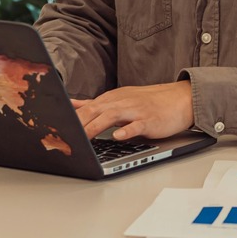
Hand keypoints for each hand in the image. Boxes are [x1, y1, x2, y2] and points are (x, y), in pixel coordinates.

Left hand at [72, 80, 193, 139]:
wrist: (179, 99)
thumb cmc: (148, 102)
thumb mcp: (119, 100)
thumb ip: (96, 104)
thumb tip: (73, 104)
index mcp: (112, 99)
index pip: (87, 108)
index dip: (71, 119)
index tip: (57, 129)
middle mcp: (121, 102)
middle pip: (95, 110)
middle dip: (79, 122)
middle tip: (65, 135)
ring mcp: (135, 110)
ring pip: (111, 116)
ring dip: (95, 127)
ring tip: (84, 138)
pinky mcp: (150, 119)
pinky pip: (136, 125)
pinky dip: (126, 130)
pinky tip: (118, 136)